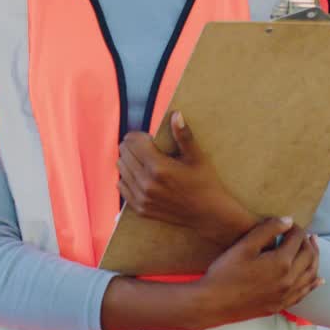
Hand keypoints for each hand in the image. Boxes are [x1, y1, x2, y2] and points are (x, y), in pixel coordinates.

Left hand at [117, 112, 255, 247]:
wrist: (208, 215)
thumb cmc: (205, 183)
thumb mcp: (197, 157)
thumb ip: (183, 136)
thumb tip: (176, 114)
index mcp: (159, 167)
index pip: (133, 142)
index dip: (138, 135)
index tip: (148, 137)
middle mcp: (146, 183)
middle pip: (124, 154)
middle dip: (132, 146)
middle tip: (145, 146)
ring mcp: (141, 198)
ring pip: (121, 169)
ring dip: (129, 161)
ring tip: (144, 160)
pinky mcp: (140, 208)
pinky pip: (122, 187)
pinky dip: (127, 178)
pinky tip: (141, 175)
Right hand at [196, 217, 321, 327]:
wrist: (214, 303)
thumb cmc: (226, 272)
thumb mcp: (245, 245)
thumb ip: (268, 229)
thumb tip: (289, 220)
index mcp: (281, 263)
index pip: (298, 239)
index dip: (296, 228)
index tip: (289, 224)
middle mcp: (289, 280)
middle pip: (309, 256)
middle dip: (309, 242)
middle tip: (306, 233)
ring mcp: (286, 295)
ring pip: (311, 275)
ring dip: (315, 259)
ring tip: (313, 248)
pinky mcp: (281, 305)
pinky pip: (304, 293)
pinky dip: (313, 283)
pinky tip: (318, 279)